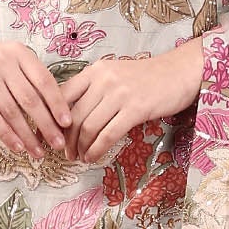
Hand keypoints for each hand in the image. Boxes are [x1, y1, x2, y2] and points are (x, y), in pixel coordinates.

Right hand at [0, 17, 70, 158]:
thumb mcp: (11, 59)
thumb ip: (29, 77)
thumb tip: (55, 110)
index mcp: (20, 53)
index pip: (44, 81)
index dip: (58, 103)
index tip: (67, 123)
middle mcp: (4, 62)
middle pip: (30, 99)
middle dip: (46, 125)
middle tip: (57, 144)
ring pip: (12, 112)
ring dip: (27, 136)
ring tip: (38, 152)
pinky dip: (6, 134)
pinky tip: (17, 147)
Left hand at [61, 39, 205, 162]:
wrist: (179, 72)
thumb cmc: (147, 78)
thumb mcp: (114, 75)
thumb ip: (93, 90)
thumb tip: (71, 116)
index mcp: (94, 71)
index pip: (62, 95)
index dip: (51, 119)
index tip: (49, 135)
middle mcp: (103, 79)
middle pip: (73, 115)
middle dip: (66, 140)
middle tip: (66, 153)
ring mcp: (119, 94)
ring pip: (88, 127)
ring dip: (81, 147)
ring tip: (80, 157)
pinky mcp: (135, 109)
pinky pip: (108, 134)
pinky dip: (97, 149)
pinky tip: (93, 157)